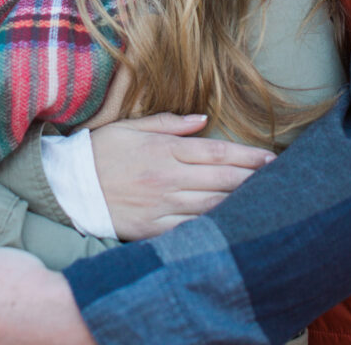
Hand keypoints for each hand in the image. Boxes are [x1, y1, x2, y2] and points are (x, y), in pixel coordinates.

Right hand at [91, 112, 275, 239]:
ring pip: (212, 205)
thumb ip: (168, 123)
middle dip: (254, 179)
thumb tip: (202, 120)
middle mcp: (167, 177)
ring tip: (266, 201)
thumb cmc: (100, 151)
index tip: (271, 159)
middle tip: (282, 181)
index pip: (216, 152)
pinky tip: (232, 226)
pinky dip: (213, 227)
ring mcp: (161, 205)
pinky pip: (190, 229)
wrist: (68, 185)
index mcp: (164, 149)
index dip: (247, 156)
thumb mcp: (131, 127)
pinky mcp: (153, 228)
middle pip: (221, 179)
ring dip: (241, 202)